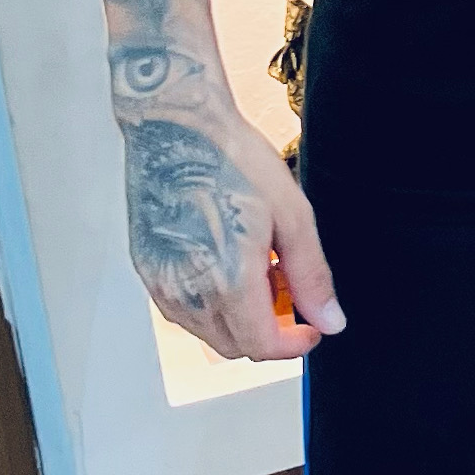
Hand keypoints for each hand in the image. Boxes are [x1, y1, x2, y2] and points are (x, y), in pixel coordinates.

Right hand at [117, 97, 344, 361]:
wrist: (176, 129)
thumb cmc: (231, 160)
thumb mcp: (292, 216)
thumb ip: (310, 276)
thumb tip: (328, 318)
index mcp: (226, 279)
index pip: (261, 346)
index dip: (293, 345)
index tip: (310, 328)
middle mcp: (187, 289)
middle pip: (233, 346)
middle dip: (268, 332)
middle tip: (286, 292)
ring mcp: (161, 281)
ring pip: (205, 331)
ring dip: (237, 319)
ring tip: (256, 272)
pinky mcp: (146, 268)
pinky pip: (181, 309)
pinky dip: (210, 303)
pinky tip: (226, 265)